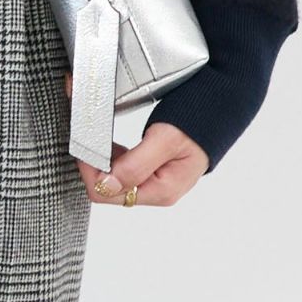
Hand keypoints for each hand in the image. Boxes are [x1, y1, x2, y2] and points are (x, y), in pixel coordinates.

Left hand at [63, 71, 209, 204]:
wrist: (220, 109)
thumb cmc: (199, 123)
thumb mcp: (166, 140)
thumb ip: (136, 165)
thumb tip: (107, 185)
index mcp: (159, 190)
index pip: (105, 192)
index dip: (87, 167)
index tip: (81, 140)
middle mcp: (154, 191)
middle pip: (104, 187)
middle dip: (89, 160)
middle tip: (82, 132)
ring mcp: (153, 182)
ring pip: (110, 178)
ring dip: (98, 157)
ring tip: (93, 132)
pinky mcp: (152, 171)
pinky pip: (120, 168)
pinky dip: (108, 153)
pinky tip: (108, 139)